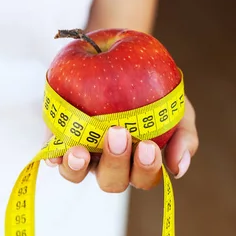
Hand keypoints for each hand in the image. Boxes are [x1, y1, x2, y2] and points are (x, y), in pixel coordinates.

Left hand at [43, 96, 198, 191]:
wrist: (121, 53)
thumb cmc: (155, 88)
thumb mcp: (177, 107)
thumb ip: (183, 136)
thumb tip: (177, 169)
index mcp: (138, 162)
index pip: (143, 178)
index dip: (144, 169)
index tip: (148, 146)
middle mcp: (108, 163)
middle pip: (111, 181)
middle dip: (115, 162)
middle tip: (118, 133)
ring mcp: (81, 153)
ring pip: (75, 174)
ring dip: (78, 167)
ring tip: (80, 150)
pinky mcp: (57, 139)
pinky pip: (52, 153)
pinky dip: (53, 155)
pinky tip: (56, 150)